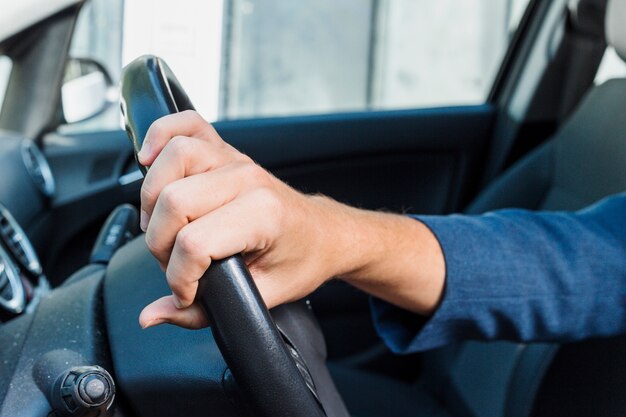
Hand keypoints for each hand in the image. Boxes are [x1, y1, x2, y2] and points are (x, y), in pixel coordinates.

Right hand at [137, 111, 350, 328]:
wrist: (325, 234)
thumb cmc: (301, 261)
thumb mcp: (262, 297)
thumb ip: (202, 312)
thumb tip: (152, 315)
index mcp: (263, 215)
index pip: (194, 243)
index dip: (179, 278)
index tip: (188, 292)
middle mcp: (247, 180)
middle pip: (174, 202)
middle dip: (161, 244)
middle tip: (176, 264)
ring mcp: (236, 161)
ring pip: (173, 159)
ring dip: (152, 197)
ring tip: (162, 225)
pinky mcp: (227, 151)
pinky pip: (186, 125)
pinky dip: (161, 135)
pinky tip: (150, 159)